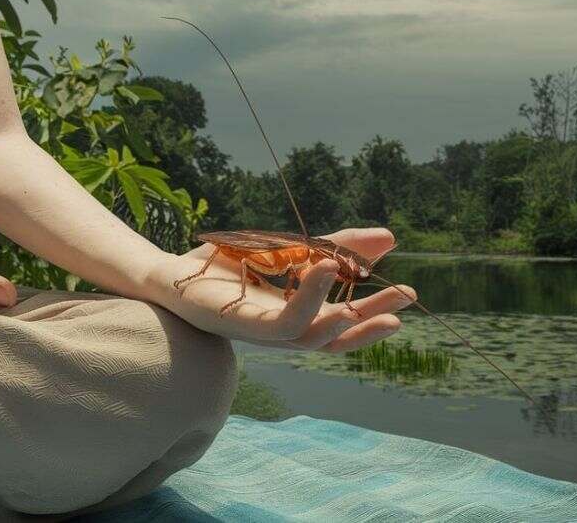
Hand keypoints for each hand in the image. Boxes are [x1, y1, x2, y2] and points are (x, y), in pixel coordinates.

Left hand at [145, 228, 414, 351]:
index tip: (407, 291)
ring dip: (341, 313)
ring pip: (310, 335)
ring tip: (365, 283)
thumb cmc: (227, 268)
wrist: (169, 274)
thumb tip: (390, 237)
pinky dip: (307, 298)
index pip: (342, 324)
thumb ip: (335, 247)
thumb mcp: (291, 250)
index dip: (375, 313)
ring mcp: (261, 332)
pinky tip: (322, 268)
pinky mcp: (241, 324)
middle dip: (371, 321)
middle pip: (334, 339)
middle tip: (406, 297)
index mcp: (295, 318)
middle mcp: (282, 332)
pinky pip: (281, 321)